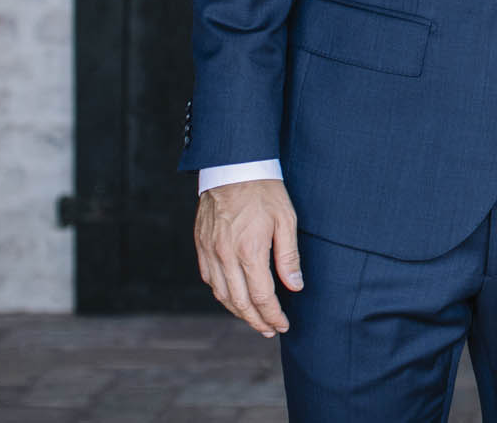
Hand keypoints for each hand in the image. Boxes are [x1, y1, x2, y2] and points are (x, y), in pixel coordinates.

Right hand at [194, 179, 302, 336]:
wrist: (233, 167)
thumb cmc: (265, 192)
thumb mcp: (286, 220)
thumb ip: (289, 256)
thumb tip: (295, 286)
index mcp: (249, 251)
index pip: (262, 297)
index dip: (273, 315)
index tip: (283, 325)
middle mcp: (225, 256)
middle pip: (240, 302)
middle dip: (256, 320)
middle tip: (270, 330)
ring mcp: (210, 252)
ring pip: (222, 294)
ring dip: (238, 312)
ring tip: (254, 319)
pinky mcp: (201, 245)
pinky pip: (209, 279)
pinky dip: (222, 294)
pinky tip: (233, 297)